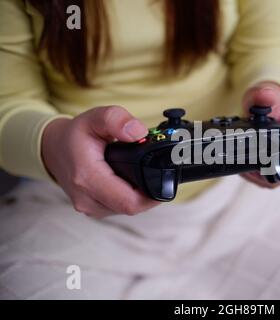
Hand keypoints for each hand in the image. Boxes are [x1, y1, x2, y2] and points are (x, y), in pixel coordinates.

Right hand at [42, 106, 159, 217]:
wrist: (54, 149)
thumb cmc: (76, 134)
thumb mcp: (95, 117)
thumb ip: (117, 120)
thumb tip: (139, 133)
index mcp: (87, 178)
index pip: (129, 202)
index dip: (152, 195)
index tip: (164, 179)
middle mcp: (87, 198)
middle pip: (131, 208)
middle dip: (149, 194)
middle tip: (158, 173)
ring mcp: (90, 207)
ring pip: (126, 210)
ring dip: (139, 196)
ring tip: (143, 174)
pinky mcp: (94, 209)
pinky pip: (119, 208)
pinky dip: (129, 197)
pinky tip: (132, 181)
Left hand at [241, 82, 279, 187]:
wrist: (274, 104)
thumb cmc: (272, 101)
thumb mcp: (265, 94)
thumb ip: (264, 96)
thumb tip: (264, 97)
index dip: (279, 172)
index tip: (259, 168)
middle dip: (264, 174)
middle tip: (246, 162)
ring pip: (278, 180)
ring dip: (260, 175)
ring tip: (246, 162)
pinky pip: (274, 178)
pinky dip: (260, 174)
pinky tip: (250, 165)